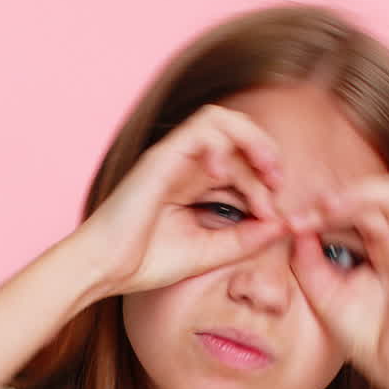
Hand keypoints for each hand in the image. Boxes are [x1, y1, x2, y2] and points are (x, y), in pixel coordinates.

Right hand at [76, 104, 287, 296]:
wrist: (105, 268)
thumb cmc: (147, 262)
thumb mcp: (210, 252)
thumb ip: (245, 239)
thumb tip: (283, 225)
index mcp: (195, 184)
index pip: (241, 163)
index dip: (265, 182)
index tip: (274, 214)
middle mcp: (186, 164)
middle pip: (237, 134)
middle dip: (266, 154)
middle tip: (277, 184)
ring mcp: (173, 156)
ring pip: (221, 120)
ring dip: (251, 139)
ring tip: (265, 171)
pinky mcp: (162, 155)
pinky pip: (201, 128)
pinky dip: (223, 144)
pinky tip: (225, 175)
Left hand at [289, 152, 388, 388]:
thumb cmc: (369, 339)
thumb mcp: (324, 295)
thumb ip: (307, 262)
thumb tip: (294, 231)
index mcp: (378, 249)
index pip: (347, 214)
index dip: (317, 213)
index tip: (286, 225)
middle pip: (365, 199)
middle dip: (329, 204)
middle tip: (299, 218)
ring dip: (356, 195)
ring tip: (326, 208)